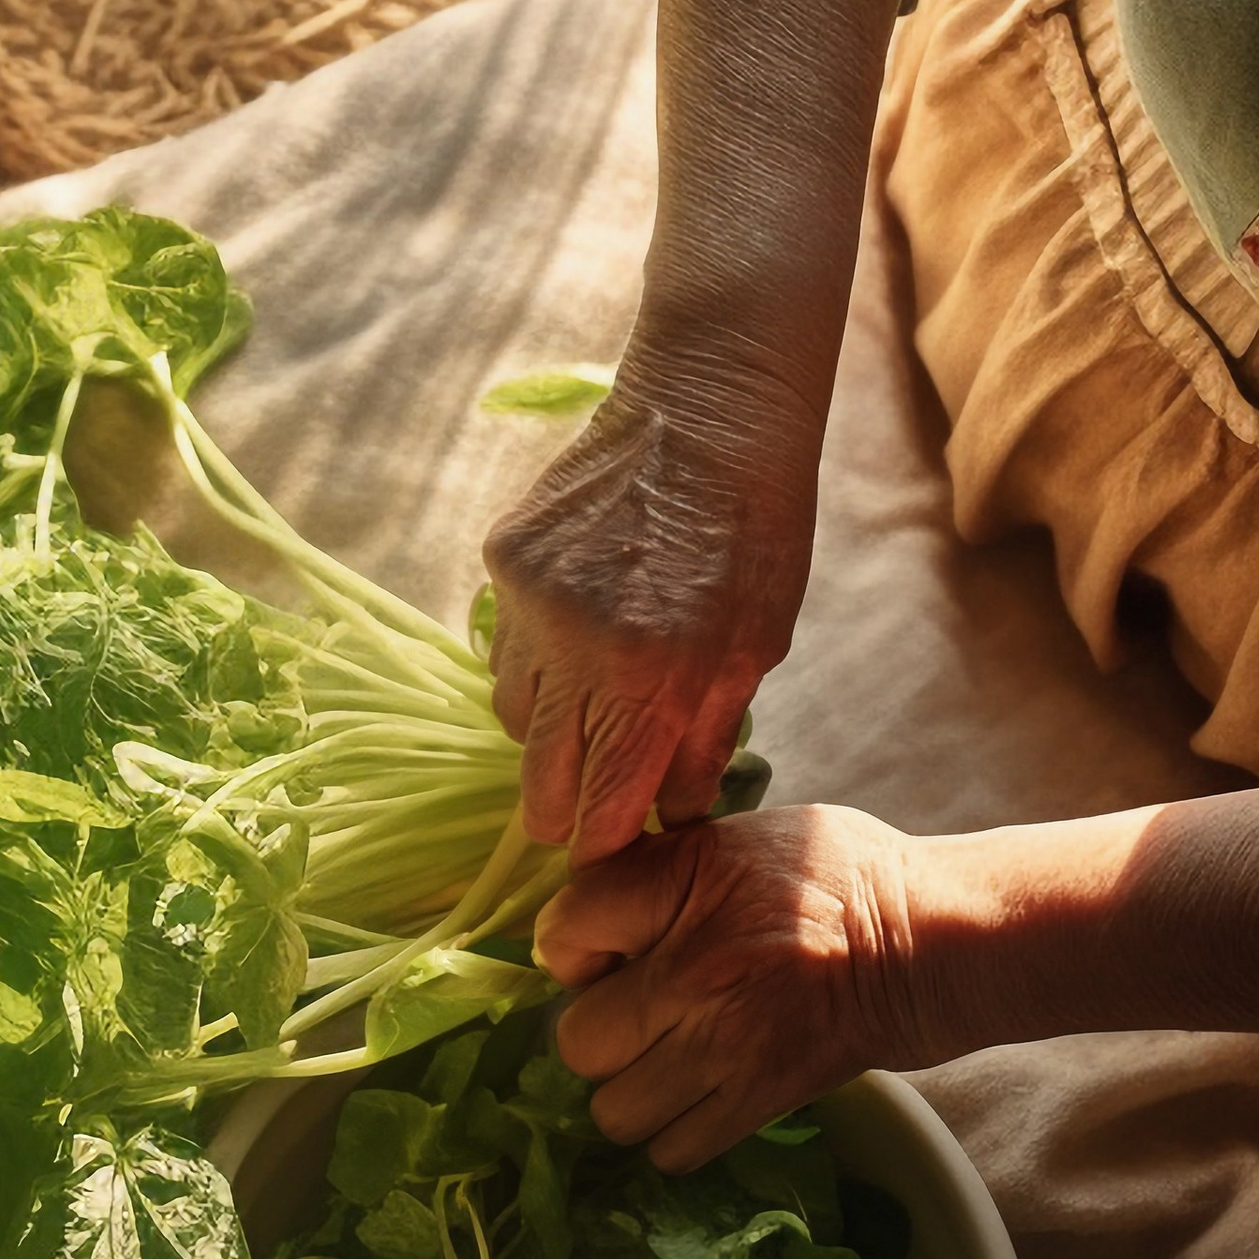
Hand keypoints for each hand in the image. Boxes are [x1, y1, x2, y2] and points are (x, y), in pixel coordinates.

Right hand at [485, 360, 821, 864]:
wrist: (709, 407)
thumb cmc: (757, 526)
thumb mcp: (756, 642)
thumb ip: (707, 734)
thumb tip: (674, 813)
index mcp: (652, 676)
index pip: (601, 805)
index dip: (602, 842)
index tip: (610, 851)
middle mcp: (576, 646)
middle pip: (538, 779)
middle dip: (563, 806)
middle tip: (590, 803)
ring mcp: (529, 601)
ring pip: (512, 714)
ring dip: (548, 729)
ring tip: (593, 702)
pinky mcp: (502, 559)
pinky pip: (502, 644)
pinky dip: (535, 658)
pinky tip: (578, 631)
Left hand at [536, 802, 924, 1167]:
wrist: (935, 941)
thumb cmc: (841, 878)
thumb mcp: (742, 838)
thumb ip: (661, 868)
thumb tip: (595, 913)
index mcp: (686, 882)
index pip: (564, 932)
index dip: (572, 950)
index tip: (605, 954)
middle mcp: (695, 965)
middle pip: (577, 1039)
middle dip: (598, 1034)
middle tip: (636, 1019)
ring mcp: (727, 1040)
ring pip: (615, 1109)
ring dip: (633, 1095)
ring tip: (665, 1065)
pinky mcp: (762, 1096)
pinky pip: (673, 1149)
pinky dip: (676, 1135)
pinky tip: (699, 1099)